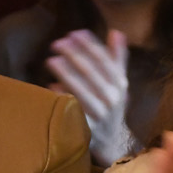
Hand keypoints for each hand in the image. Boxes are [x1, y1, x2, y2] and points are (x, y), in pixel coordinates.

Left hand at [45, 29, 134, 163]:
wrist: (112, 140)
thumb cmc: (110, 103)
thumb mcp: (118, 81)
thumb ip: (117, 57)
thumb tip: (116, 32)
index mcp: (120, 85)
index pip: (105, 61)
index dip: (90, 45)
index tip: (74, 33)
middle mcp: (112, 99)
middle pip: (92, 74)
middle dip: (74, 56)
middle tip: (57, 43)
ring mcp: (100, 114)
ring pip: (83, 91)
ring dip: (67, 74)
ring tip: (52, 60)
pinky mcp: (88, 128)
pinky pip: (75, 111)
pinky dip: (64, 99)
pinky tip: (52, 86)